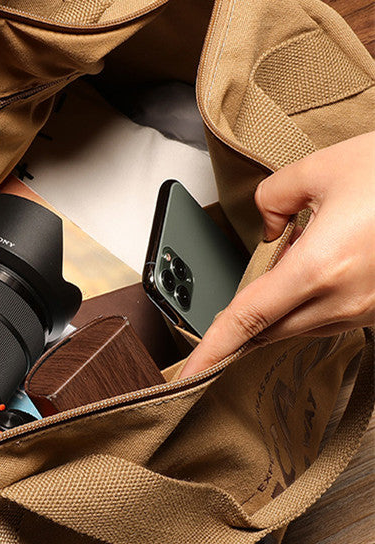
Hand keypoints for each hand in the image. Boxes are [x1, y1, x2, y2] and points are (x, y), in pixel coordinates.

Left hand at [179, 131, 374, 377]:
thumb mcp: (323, 168)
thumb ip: (274, 198)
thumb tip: (269, 228)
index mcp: (319, 267)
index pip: (247, 319)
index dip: (213, 350)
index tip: (188, 375)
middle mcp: (344, 299)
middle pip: (270, 330)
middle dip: (246, 322)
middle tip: (239, 299)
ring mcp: (368, 310)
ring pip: (300, 326)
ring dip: (282, 308)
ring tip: (298, 260)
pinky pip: (330, 319)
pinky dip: (312, 303)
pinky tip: (323, 269)